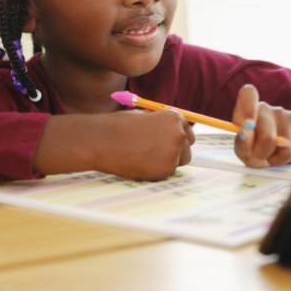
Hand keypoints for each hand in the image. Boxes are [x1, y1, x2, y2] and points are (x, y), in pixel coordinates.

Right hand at [34, 109, 194, 180]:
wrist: (102, 140)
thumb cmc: (118, 127)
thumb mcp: (143, 116)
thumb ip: (160, 124)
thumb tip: (171, 133)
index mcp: (175, 118)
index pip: (188, 133)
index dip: (177, 140)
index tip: (169, 145)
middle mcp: (179, 134)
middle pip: (186, 150)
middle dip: (174, 154)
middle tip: (154, 155)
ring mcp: (174, 152)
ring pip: (176, 163)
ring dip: (164, 163)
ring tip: (142, 157)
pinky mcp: (165, 169)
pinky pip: (165, 174)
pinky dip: (154, 172)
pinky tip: (138, 163)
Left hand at [231, 84, 290, 167]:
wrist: (279, 148)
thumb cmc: (255, 147)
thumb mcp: (244, 149)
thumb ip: (242, 142)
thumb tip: (246, 133)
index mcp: (244, 109)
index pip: (247, 93)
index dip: (248, 107)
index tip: (249, 124)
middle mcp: (264, 107)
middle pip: (268, 136)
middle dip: (263, 153)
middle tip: (259, 154)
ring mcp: (282, 112)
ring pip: (285, 147)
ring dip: (276, 157)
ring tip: (271, 152)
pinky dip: (287, 158)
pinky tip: (282, 150)